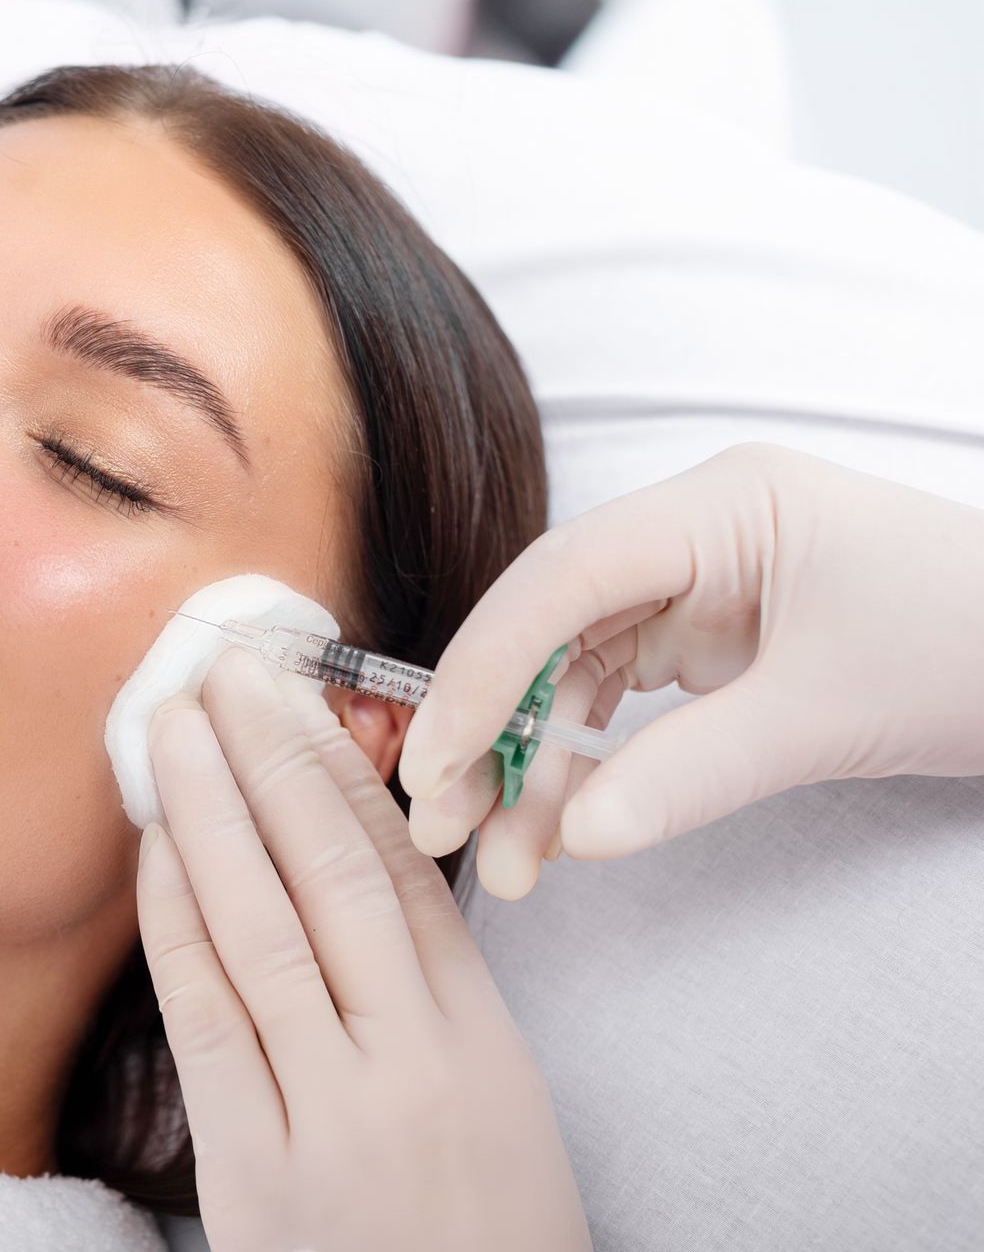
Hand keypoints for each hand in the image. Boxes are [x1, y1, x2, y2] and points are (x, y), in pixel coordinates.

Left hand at [139, 647, 589, 1251]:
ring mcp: (335, 1117)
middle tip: (227, 668)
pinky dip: (177, 922)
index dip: (347, 772)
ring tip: (174, 726)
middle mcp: (415, 1065)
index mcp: (483, 1044)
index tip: (303, 695)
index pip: (409, 874)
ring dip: (213, 812)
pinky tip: (157, 850)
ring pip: (267, 925)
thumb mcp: (496, 1111)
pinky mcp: (258, 1172)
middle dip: (276, 757)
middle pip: (339, 872)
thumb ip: (433, 998)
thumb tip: (359, 874)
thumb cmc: (477, 1239)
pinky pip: (210, 1017)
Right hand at [398, 443, 983, 899]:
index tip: (438, 761)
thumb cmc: (971, 649)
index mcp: (721, 506)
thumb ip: (693, 773)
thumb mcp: (827, 716)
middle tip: (443, 823)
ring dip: (532, 765)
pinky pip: (620, 700)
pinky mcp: (714, 637)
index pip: (562, 578)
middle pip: (548, 624)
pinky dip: (586, 766)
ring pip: (573, 670)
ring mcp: (700, 584)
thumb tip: (580, 839)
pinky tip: (560, 829)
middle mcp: (692, 534)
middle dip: (491, 728)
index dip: (485, 670)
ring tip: (506, 862)